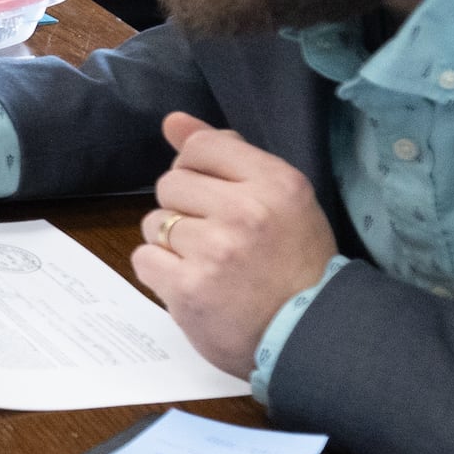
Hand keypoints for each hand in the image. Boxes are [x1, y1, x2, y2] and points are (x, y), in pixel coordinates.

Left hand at [129, 111, 338, 376]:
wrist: (309, 332)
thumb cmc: (296, 262)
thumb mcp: (281, 197)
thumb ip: (227, 154)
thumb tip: (172, 121)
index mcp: (275, 182)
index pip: (201, 146)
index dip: (196, 170)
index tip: (213, 195)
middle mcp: (244, 211)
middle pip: (170, 183)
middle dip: (184, 208)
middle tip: (215, 236)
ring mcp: (214, 251)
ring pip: (153, 222)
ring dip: (171, 242)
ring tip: (206, 262)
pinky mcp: (188, 288)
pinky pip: (144, 259)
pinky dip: (161, 271)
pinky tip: (191, 281)